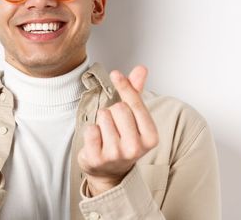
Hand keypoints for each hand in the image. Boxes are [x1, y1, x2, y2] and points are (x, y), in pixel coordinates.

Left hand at [77, 65, 158, 194]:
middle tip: (113, 124)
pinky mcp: (97, 158)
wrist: (109, 171)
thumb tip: (141, 69)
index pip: (135, 103)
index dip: (124, 86)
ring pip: (103, 116)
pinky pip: (90, 129)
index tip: (116, 74)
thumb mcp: (134, 119)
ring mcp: (116, 154)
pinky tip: (96, 140)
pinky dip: (90, 130)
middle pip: (118, 108)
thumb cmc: (122, 139)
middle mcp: (136, 147)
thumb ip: (136, 93)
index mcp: (151, 136)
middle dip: (112, 110)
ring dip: (101, 121)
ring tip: (105, 133)